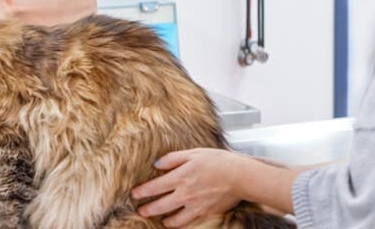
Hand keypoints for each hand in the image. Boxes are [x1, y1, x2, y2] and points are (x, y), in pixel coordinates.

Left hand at [131, 148, 250, 227]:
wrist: (241, 176)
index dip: (142, 192)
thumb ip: (173, 158)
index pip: (154, 187)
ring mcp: (195, 206)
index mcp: (180, 177)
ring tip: (160, 220)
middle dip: (147, 210)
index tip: (134, 194)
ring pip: (174, 220)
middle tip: (141, 211)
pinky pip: (189, 223)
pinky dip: (180, 225)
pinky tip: (177, 224)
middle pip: (160, 206)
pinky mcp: (205, 213)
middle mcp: (185, 194)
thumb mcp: (194, 153)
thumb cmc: (219, 161)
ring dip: (164, 220)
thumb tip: (157, 164)